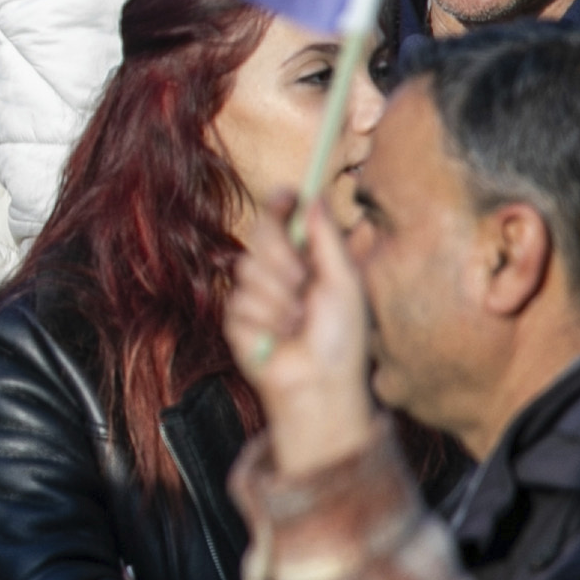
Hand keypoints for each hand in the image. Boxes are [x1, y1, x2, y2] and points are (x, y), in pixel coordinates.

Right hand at [227, 182, 385, 476]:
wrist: (319, 383)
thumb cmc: (340, 338)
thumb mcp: (343, 282)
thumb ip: (326, 238)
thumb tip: (313, 196)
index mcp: (305, 257)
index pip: (283, 216)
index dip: (280, 203)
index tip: (285, 198)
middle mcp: (278, 270)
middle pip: (261, 234)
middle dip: (282, 257)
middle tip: (303, 282)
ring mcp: (254, 294)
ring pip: (248, 270)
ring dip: (279, 300)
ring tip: (297, 324)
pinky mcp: (236, 320)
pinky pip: (239, 305)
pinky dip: (266, 324)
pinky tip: (280, 340)